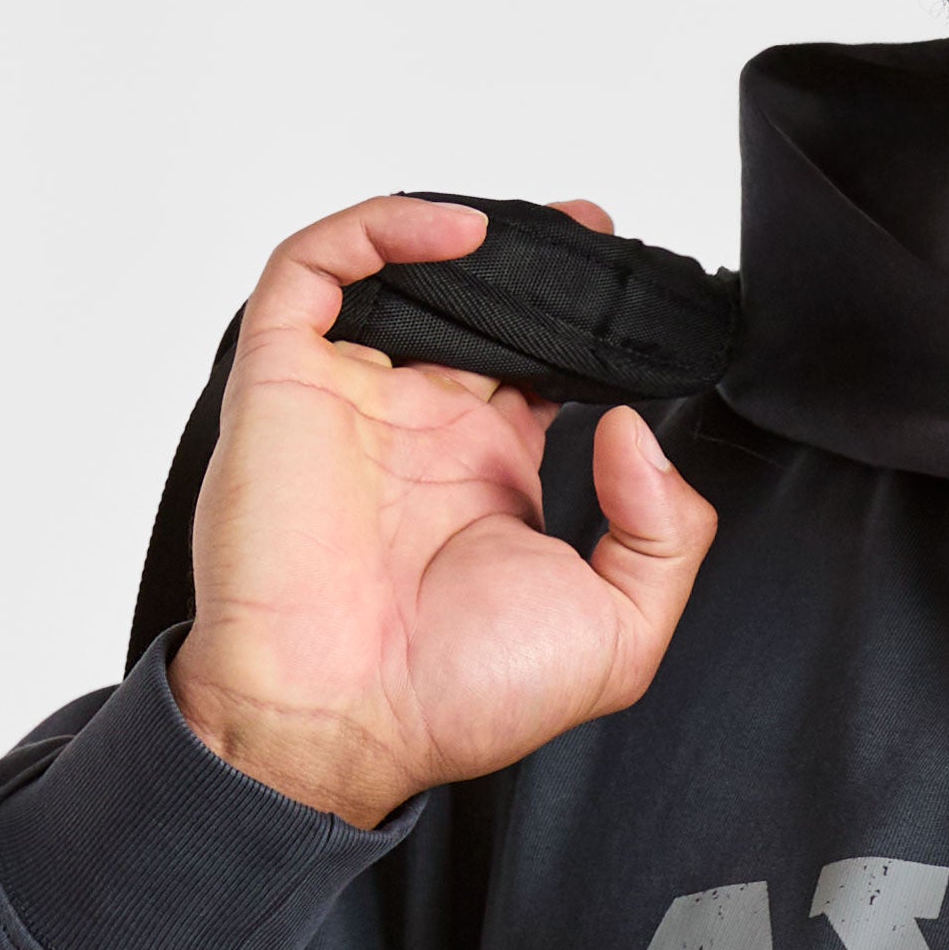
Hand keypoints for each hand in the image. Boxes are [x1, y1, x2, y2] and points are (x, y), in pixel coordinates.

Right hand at [168, 193, 717, 825]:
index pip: (539, 365)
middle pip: (477, 304)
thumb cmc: (459, 698)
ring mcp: (351, 398)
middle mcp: (419, 427)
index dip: (585, 322)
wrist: (342, 724)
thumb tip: (636, 429)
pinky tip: (459, 235)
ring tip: (537, 225)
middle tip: (597, 232)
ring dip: (465, 233)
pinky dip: (379, 229)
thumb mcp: (619, 634)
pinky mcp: (285, 381)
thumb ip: (663, 534)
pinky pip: (313, 269)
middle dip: (535, 257)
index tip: (637, 289)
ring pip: (399, 271)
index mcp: (488, 473)